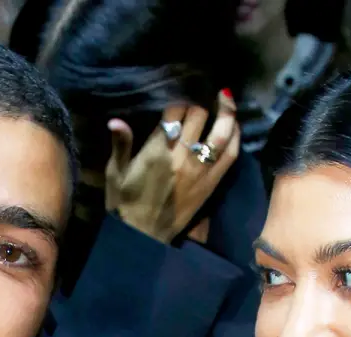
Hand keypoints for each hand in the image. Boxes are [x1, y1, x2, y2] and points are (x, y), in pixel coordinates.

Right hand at [104, 90, 240, 243]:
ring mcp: (200, 171)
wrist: (143, 236)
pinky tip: (234, 127)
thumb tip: (115, 121)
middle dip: (202, 100)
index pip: (174, 113)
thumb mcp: (116, 173)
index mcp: (156, 151)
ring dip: (227, 113)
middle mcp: (181, 157)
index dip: (180, 97)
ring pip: (221, 134)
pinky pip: (230, 156)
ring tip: (227, 98)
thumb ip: (120, 145)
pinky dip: (235, 138)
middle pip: (199, 117)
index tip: (183, 86)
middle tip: (205, 89)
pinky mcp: (211, 184)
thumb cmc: (124, 203)